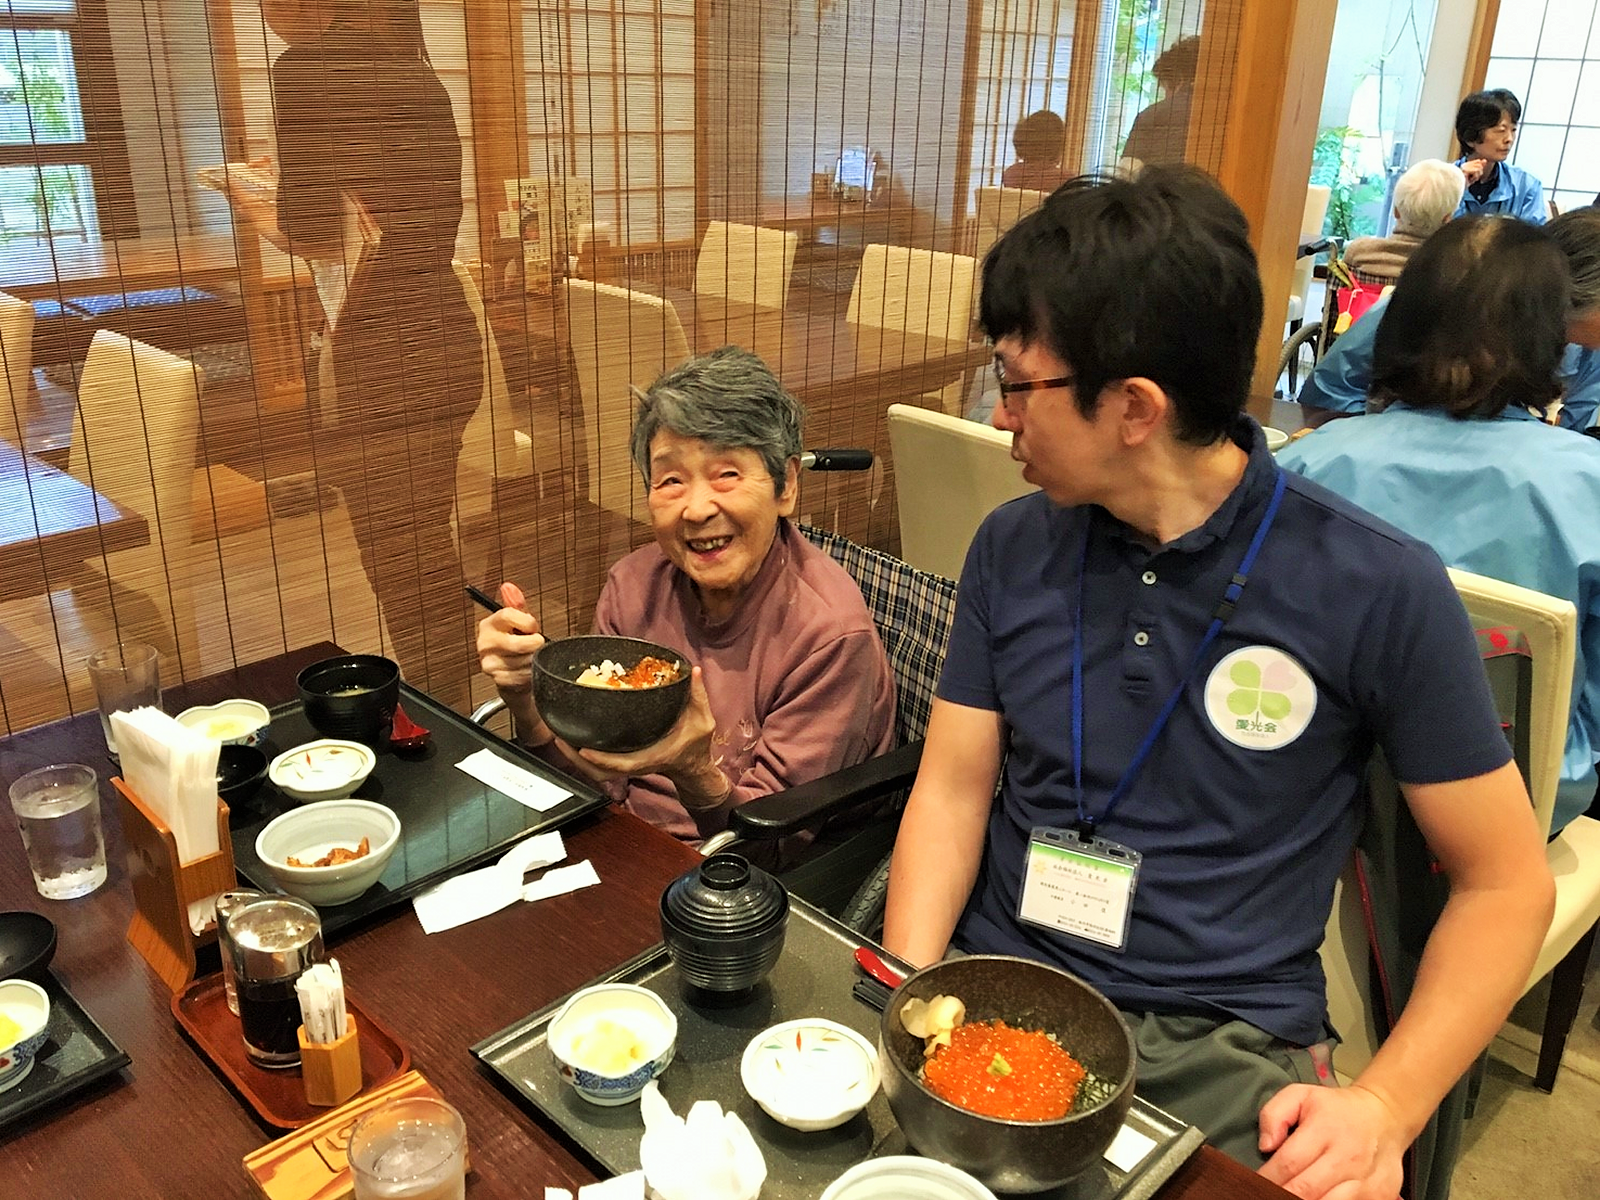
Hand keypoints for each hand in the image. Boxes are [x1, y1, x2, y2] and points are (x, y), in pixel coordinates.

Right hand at [474, 581, 550, 744]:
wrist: (511, 675)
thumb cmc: (517, 644)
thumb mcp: (518, 622)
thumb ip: (516, 605)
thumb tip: (508, 586)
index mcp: (489, 625)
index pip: (508, 615)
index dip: (527, 621)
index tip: (533, 626)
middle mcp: (485, 644)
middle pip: (518, 643)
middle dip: (534, 644)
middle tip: (536, 644)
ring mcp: (489, 663)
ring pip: (524, 660)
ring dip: (535, 660)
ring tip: (530, 657)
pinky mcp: (498, 680)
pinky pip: (523, 675)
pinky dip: (531, 673)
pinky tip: (528, 669)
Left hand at [561, 668, 725, 806]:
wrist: (692, 764)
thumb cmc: (695, 744)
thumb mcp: (702, 721)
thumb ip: (698, 696)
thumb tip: (695, 671)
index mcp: (650, 757)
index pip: (621, 764)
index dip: (601, 759)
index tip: (582, 749)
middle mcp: (635, 764)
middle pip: (599, 771)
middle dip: (576, 758)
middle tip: (559, 738)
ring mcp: (627, 766)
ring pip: (594, 770)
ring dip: (574, 758)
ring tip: (558, 737)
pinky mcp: (623, 762)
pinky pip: (598, 764)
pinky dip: (581, 756)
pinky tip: (570, 740)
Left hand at [1256, 1084, 1404, 1198]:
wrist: (1385, 1116)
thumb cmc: (1336, 1109)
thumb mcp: (1301, 1095)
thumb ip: (1274, 1114)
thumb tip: (1265, 1146)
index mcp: (1325, 1129)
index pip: (1289, 1163)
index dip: (1268, 1178)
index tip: (1254, 1183)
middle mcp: (1347, 1157)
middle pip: (1307, 1190)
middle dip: (1281, 1195)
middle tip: (1266, 1194)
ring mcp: (1366, 1181)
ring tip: (1286, 1197)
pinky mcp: (1380, 1196)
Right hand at [1460, 158, 1486, 184]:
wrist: (1457, 190)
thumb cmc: (1465, 184)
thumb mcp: (1474, 175)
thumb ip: (1480, 167)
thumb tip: (1485, 160)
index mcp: (1466, 165)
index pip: (1478, 161)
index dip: (1480, 169)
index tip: (1473, 176)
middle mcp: (1465, 164)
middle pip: (1480, 165)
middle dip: (1478, 174)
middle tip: (1471, 179)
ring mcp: (1464, 167)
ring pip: (1479, 168)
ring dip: (1476, 176)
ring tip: (1470, 179)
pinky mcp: (1465, 169)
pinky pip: (1476, 171)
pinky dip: (1475, 177)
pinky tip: (1469, 179)